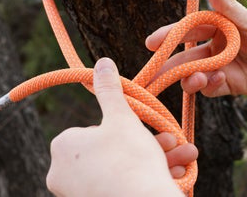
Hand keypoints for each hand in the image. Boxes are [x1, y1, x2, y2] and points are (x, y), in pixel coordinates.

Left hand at [46, 58, 194, 196]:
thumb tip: (102, 62)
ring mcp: (77, 194)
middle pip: (113, 149)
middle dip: (149, 143)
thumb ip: (110, 91)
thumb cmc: (129, 159)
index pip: (96, 129)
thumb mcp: (122, 117)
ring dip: (158, 159)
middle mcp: (62, 173)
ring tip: (184, 155)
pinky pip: (124, 186)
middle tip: (172, 139)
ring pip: (123, 169)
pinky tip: (176, 173)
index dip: (124, 127)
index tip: (143, 128)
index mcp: (64, 145)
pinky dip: (148, 177)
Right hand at [146, 0, 246, 96]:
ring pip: (194, 75)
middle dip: (169, 65)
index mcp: (218, 27)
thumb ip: (228, 6)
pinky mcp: (229, 85)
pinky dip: (209, 87)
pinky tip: (220, 80)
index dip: (168, 36)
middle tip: (154, 75)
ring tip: (197, 79)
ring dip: (190, 79)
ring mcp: (221, 67)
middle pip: (185, 56)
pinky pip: (210, 89)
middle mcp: (215, 47)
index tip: (151, 43)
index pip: (188, 30)